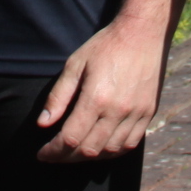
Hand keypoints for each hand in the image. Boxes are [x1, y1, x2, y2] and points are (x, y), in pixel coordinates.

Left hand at [36, 15, 163, 162]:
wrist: (143, 33)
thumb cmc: (106, 46)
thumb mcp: (75, 64)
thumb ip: (58, 96)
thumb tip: (43, 123)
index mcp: (96, 98)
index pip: (70, 139)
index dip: (53, 151)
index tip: (42, 154)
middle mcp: (118, 110)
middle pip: (89, 150)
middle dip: (66, 157)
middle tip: (54, 154)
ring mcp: (136, 114)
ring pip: (110, 151)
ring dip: (89, 157)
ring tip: (74, 152)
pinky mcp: (148, 113)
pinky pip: (130, 144)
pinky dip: (112, 152)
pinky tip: (100, 147)